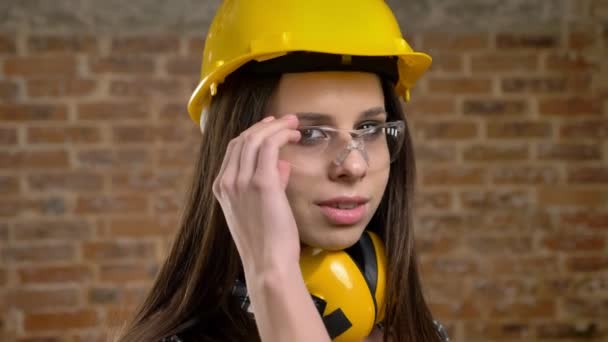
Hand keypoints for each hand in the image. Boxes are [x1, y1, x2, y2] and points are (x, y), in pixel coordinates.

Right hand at [213, 114, 301, 273]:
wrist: (268, 264)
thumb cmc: (269, 243)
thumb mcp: (263, 209)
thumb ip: (270, 183)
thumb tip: (282, 164)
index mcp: (222, 189)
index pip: (234, 150)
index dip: (253, 134)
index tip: (271, 127)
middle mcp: (227, 182)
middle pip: (242, 139)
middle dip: (265, 125)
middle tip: (286, 120)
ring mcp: (241, 182)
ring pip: (255, 138)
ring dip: (275, 126)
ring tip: (293, 123)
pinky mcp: (261, 183)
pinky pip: (269, 146)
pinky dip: (281, 134)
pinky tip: (294, 134)